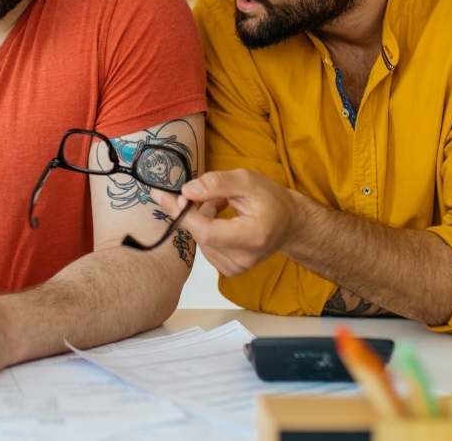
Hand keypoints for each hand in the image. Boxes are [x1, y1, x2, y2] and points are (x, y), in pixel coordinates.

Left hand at [154, 169, 302, 276]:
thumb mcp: (248, 181)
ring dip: (203, 217)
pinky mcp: (229, 269)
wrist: (289, 223)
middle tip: (211, 192)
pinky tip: (223, 220)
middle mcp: (244, 259)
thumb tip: (187, 191)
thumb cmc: (272, 201)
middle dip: (195, 210)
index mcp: (252, 237)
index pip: (207, 231)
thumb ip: (217, 183)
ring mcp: (236, 268)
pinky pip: (205, 246)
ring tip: (224, 205)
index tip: (162, 196)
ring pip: (200, 239)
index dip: (183, 214)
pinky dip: (207, 229)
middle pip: (200, 234)